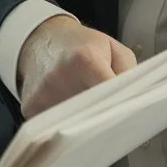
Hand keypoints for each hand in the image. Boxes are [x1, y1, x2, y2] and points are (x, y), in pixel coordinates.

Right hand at [18, 15, 136, 117]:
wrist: (41, 39)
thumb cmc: (80, 45)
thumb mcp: (114, 49)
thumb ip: (129, 74)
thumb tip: (136, 103)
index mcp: (84, 59)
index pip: (110, 93)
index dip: (122, 106)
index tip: (130, 116)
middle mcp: (60, 77)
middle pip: (92, 114)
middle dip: (105, 119)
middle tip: (112, 119)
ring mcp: (43, 95)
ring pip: (73, 126)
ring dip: (84, 124)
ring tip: (86, 110)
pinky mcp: (30, 108)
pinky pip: (54, 127)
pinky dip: (64, 124)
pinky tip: (66, 110)